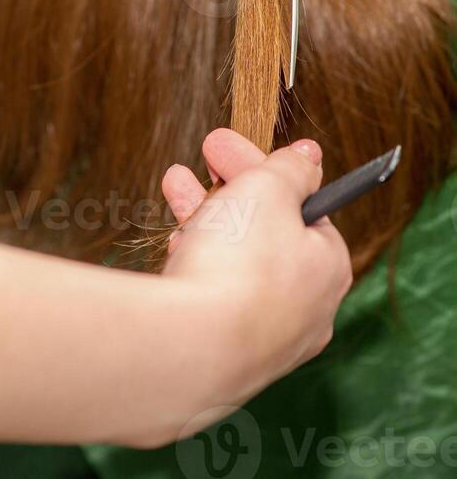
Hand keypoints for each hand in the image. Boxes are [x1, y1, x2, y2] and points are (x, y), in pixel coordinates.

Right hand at [159, 129, 351, 435]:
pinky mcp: (224, 356)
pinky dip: (196, 263)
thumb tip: (309, 155)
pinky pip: (212, 297)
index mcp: (329, 267)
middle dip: (228, 189)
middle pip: (265, 233)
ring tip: (174, 185)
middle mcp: (306, 309)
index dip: (264, 170)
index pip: (302, 206)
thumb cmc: (238, 263)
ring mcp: (264, 338)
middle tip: (204, 156)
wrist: (190, 349)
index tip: (229, 147)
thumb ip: (290, 168)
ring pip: (234, 263)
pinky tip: (176, 245)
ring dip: (205, 218)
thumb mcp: (268, 188)